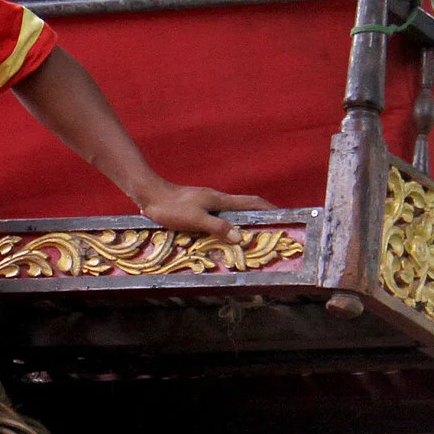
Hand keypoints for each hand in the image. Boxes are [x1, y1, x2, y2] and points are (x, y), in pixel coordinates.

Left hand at [134, 180, 270, 243]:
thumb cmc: (171, 207)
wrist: (149, 195)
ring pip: (230, 213)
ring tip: (248, 238)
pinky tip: (221, 236)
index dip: (269, 209)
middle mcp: (217, 199)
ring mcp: (206, 203)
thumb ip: (217, 227)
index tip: (285, 217)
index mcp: (221, 200)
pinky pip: (217, 216)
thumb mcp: (195, 219)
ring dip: (241, 223)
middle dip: (259, 218)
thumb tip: (240, 237)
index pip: (252, 203)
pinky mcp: (196, 207)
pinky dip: (225, 225)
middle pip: (244, 207)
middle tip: (269, 232)